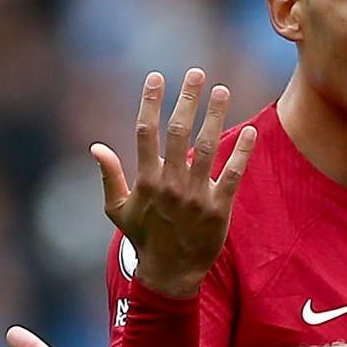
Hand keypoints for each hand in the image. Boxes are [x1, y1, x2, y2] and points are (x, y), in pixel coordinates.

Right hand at [93, 69, 256, 296]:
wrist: (170, 273)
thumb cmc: (144, 238)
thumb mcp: (117, 210)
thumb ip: (109, 177)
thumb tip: (96, 148)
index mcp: (145, 179)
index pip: (146, 131)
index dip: (151, 101)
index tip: (157, 77)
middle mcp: (170, 183)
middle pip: (180, 132)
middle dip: (188, 100)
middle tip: (197, 74)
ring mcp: (196, 195)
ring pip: (207, 147)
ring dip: (216, 117)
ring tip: (222, 91)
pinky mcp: (219, 208)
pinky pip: (233, 174)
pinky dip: (241, 152)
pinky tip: (250, 130)